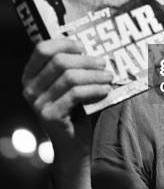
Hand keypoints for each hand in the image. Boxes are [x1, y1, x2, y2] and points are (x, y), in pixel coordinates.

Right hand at [22, 38, 112, 188]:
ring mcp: (37, 103)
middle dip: (86, 60)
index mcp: (31, 76)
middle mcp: (29, 88)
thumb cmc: (76, 109)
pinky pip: (76, 94)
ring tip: (109, 77)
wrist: (74, 145)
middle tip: (104, 63)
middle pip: (59, 62)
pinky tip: (106, 90)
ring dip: (94, 75)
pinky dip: (94, 89)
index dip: (64, 43)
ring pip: (70, 77)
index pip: (43, 49)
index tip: (83, 47)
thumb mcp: (70, 85)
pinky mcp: (49, 115)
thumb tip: (92, 45)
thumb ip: (73, 66)